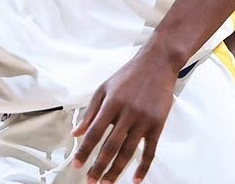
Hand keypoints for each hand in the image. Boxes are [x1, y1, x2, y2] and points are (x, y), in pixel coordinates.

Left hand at [71, 46, 177, 183]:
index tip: (77, 164)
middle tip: (90, 181)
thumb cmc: (129, 75)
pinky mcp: (158, 125)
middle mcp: (127, 113)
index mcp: (111, 103)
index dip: (84, 151)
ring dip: (116, 170)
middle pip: (110, 147)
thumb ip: (90, 111)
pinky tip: (135, 179)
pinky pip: (150, 151)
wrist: (157, 64)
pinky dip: (143, 167)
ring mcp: (144, 120)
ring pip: (128, 152)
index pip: (94, 133)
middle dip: (99, 167)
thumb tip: (76, 132)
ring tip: (106, 183)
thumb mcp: (104, 88)